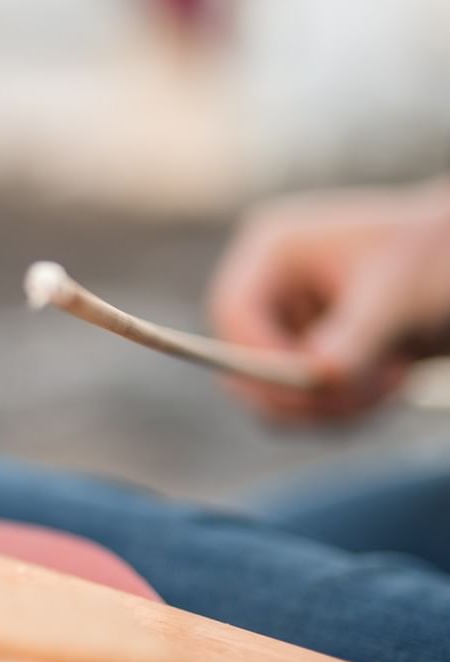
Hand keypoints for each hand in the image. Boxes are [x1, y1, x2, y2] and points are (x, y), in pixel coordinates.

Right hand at [209, 180, 449, 420]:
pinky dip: (340, 412)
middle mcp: (268, 288)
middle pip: (242, 363)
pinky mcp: (303, 358)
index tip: (317, 381)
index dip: (262, 356)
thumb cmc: (441, 261)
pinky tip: (388, 383)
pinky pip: (297, 409)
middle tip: (373, 388)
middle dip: (305, 392)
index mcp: (274, 249)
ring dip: (331, 407)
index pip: (232, 313)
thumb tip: (317, 379)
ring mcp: (283, 326)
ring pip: (270, 397)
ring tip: (394, 380)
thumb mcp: (397, 298)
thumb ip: (353, 338)